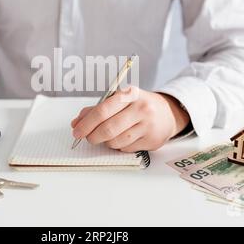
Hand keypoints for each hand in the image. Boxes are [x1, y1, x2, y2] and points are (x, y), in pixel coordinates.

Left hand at [71, 86, 189, 151]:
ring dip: (107, 142)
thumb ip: (96, 109)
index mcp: (129, 94)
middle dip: (93, 136)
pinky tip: (123, 138)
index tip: (76, 131)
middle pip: (109, 129)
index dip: (86, 123)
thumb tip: (77, 122)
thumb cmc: (138, 105)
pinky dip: (119, 146)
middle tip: (88, 138)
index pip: (103, 110)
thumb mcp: (119, 100)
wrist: (167, 113)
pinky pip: (127, 148)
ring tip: (108, 136)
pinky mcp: (152, 140)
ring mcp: (148, 125)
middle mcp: (141, 108)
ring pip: (117, 141)